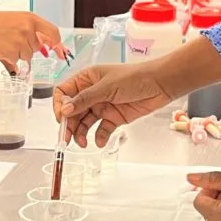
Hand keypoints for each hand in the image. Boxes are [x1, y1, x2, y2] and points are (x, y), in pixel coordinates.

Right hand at [0, 11, 63, 69]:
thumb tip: (44, 45)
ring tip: (3, 43)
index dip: (57, 44)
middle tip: (12, 41)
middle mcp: (28, 29)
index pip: (53, 32)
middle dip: (28, 48)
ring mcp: (21, 42)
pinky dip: (9, 59)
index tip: (60, 51)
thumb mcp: (15, 20)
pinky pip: (16, 62)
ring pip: (27, 56)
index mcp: (30, 18)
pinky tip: (0, 49)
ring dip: (17, 54)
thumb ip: (30, 31)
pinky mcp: (13, 54)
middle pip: (37, 47)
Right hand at [53, 63, 171, 147]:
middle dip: (69, 125)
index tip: (62, 118)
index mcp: (86, 79)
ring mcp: (102, 105)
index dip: (60, 106)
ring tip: (83, 143)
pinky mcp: (113, 117)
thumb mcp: (106, 87)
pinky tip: (100, 141)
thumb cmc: (134, 77)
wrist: (160, 84)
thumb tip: (64, 110)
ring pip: (84, 122)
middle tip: (67, 138)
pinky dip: (99, 136)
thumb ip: (84, 100)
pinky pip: (101, 129)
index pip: (64, 93)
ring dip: (81, 133)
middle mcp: (91, 93)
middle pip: (72, 111)